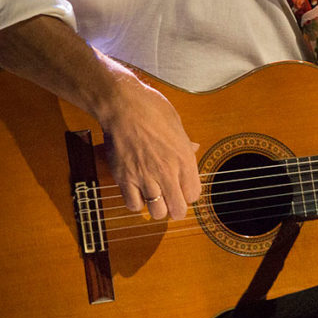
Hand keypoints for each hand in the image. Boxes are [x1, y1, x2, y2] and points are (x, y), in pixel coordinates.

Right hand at [91, 64, 201, 220]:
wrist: (123, 105)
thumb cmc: (152, 109)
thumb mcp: (177, 124)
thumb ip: (186, 143)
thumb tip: (194, 148)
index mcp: (184, 158)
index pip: (194, 194)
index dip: (189, 194)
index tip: (184, 190)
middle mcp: (167, 171)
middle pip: (177, 210)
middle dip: (176, 209)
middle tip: (172, 203)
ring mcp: (145, 177)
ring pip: (156, 212)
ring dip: (157, 208)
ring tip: (155, 198)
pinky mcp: (124, 178)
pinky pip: (134, 204)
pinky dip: (137, 202)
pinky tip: (138, 192)